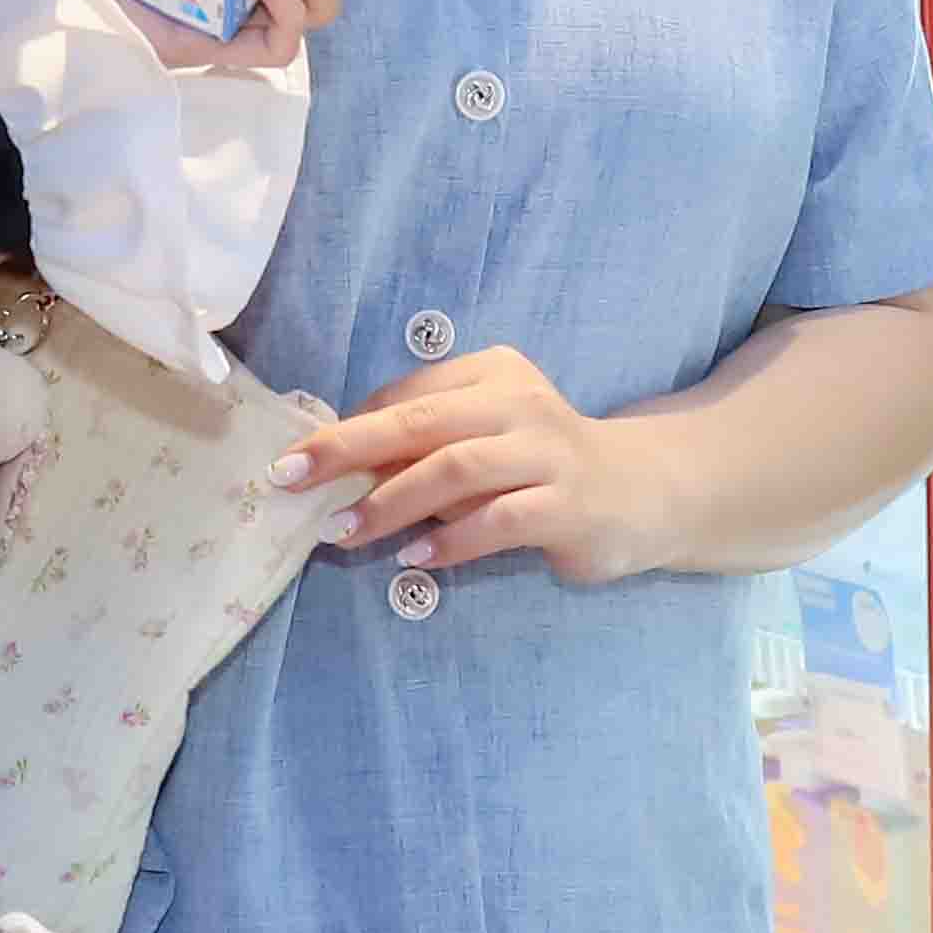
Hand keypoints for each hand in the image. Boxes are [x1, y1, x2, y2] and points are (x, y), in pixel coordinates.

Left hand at [283, 345, 678, 582]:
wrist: (641, 491)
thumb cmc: (541, 464)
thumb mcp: (484, 437)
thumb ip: (425, 444)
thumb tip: (334, 465)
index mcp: (491, 374)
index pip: (406, 396)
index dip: (346, 427)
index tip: (297, 460)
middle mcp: (519, 403)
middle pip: (418, 423)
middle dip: (345, 450)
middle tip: (290, 478)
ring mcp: (547, 453)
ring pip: (454, 469)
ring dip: (390, 502)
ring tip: (343, 532)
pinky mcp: (568, 505)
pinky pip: (498, 521)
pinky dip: (450, 540)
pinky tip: (415, 558)